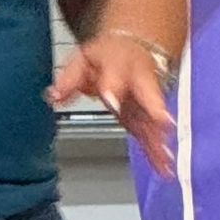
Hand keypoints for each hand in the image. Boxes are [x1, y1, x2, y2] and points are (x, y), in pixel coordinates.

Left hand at [48, 34, 177, 177]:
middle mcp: (138, 85)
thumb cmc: (109, 56)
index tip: (110, 102)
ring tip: (164, 160)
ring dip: (158, 141)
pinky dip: (158, 153)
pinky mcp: (147, 119)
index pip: (115, 77)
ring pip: (153, 121)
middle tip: (160, 125)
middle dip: (152, 113)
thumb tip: (54, 96)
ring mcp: (145, 103)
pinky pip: (152, 136)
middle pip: (146, 99)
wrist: (137, 50)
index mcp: (120, 66)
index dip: (112, 89)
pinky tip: (164, 169)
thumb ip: (70, 79)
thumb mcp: (84, 59)